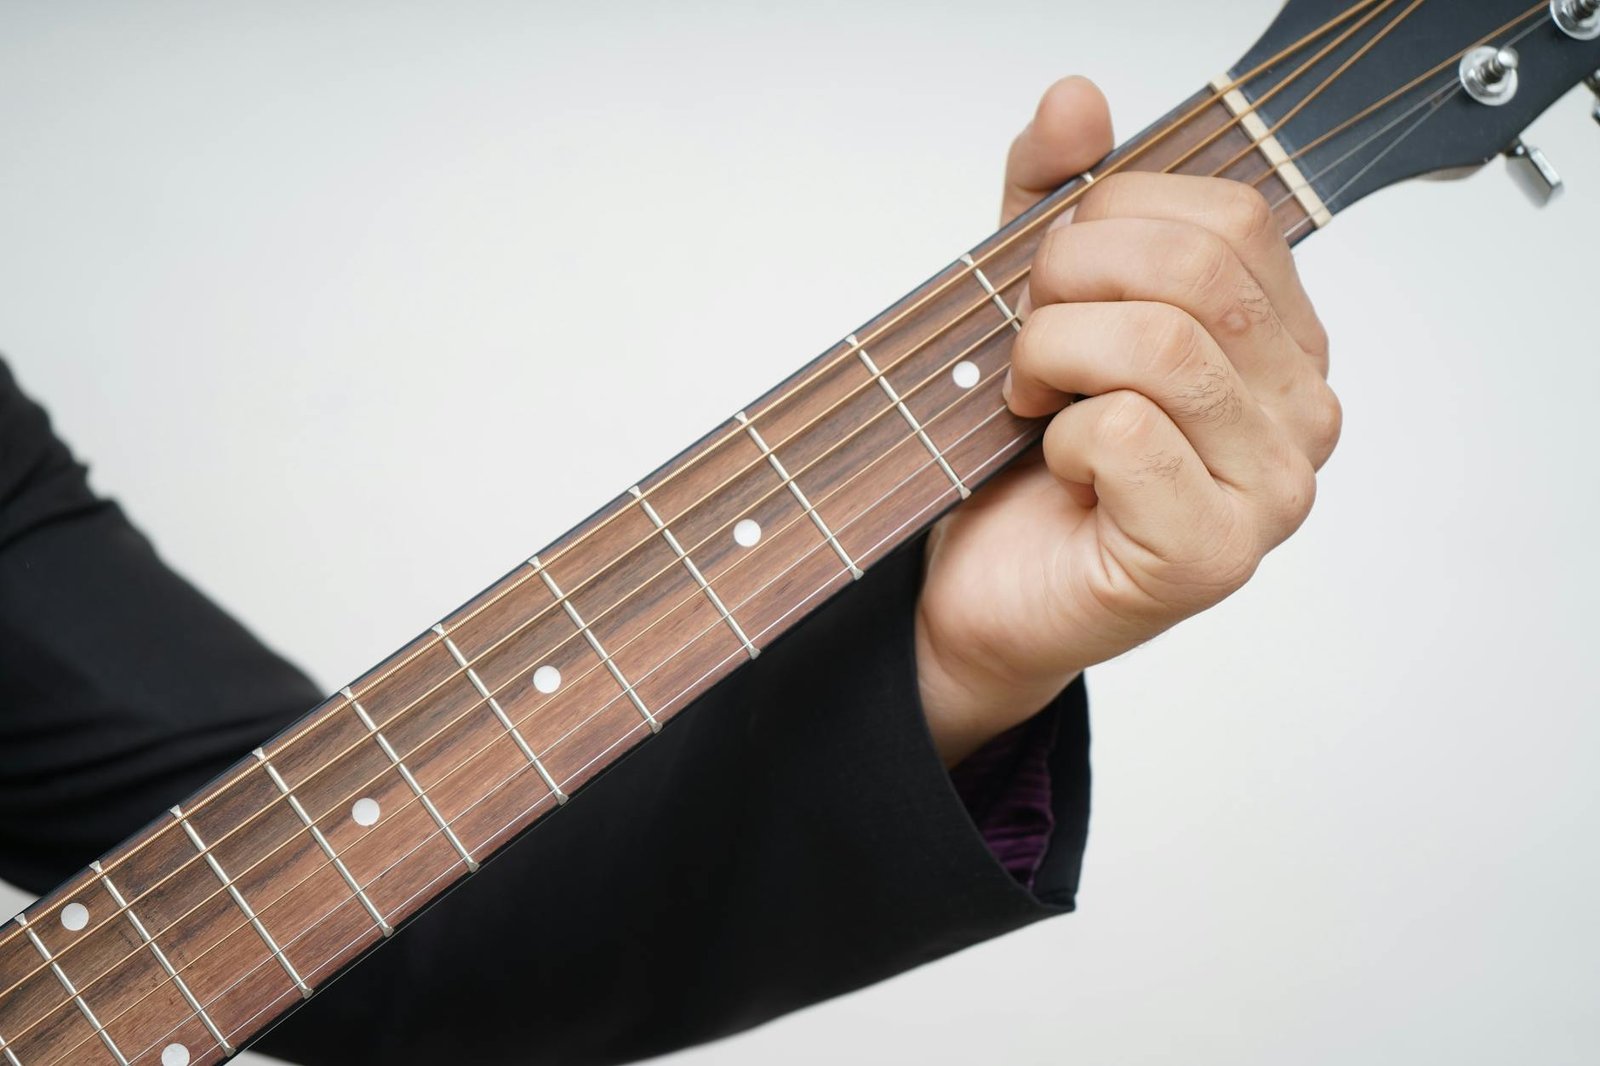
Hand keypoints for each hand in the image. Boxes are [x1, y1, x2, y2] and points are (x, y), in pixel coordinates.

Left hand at [915, 77, 1341, 763]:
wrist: (985, 588)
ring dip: (1052, 360)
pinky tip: (1060, 470)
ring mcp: (1272, 493)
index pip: (1229, 214)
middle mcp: (1304, 412)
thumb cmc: (1025, 456)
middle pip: (1196, 274)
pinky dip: (1063, 438)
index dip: (1110, 218)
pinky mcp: (1213, 557)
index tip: (1049, 278)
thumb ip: (1054, 201)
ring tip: (1031, 401)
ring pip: (1162, 347)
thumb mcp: (1033, 301)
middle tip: (1024, 342)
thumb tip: (1078, 100)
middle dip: (1068, 286)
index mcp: (1282, 338)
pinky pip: (1128, 433)